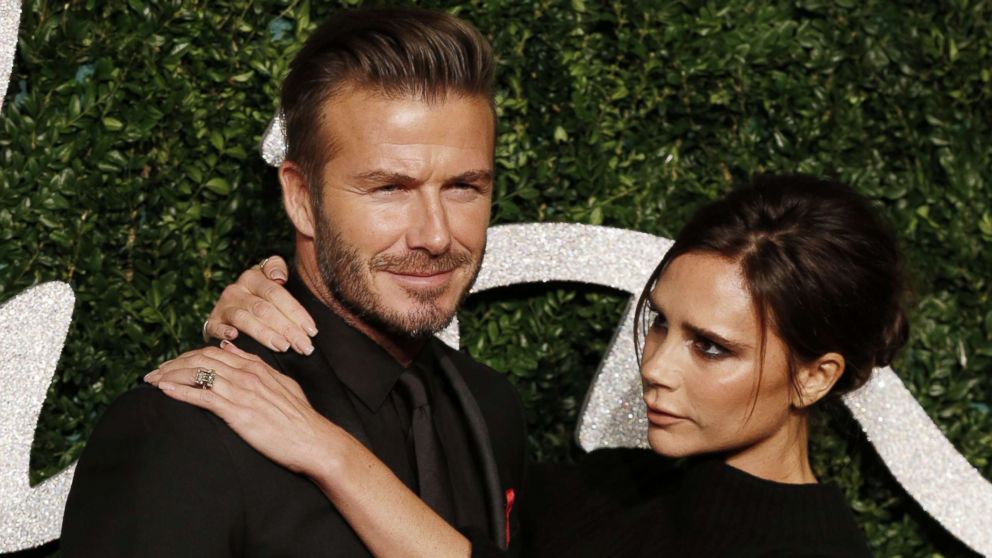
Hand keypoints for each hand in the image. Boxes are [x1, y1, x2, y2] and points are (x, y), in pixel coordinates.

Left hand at [144, 342, 334, 474]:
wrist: (313, 440)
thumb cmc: (299, 418)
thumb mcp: (281, 383)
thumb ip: (256, 364)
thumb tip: (231, 348)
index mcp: (257, 367)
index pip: (214, 353)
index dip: (188, 356)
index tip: (170, 364)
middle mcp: (247, 375)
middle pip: (201, 360)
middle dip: (172, 364)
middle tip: (153, 373)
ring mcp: (242, 392)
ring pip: (198, 375)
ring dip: (170, 376)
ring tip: (151, 381)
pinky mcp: (237, 412)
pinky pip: (203, 398)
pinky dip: (181, 392)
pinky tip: (164, 391)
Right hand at [203, 255, 317, 354]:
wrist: (229, 310)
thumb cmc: (259, 297)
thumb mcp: (268, 278)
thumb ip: (276, 268)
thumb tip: (279, 276)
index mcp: (253, 277)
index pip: (277, 294)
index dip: (296, 312)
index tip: (312, 330)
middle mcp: (236, 290)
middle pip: (264, 309)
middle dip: (287, 329)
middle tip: (304, 346)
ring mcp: (223, 306)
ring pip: (244, 319)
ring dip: (265, 334)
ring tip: (283, 347)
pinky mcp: (211, 322)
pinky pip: (215, 326)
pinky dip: (223, 332)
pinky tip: (234, 338)